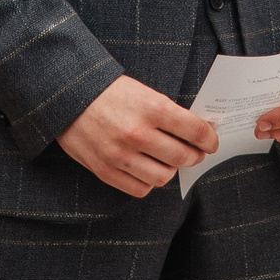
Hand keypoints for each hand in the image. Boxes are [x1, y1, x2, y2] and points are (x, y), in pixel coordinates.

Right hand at [58, 74, 218, 197]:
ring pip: (164, 176)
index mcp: (152, 107)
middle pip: (183, 156)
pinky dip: (149, 182)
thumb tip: (197, 130)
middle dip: (195, 155)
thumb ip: (168, 112)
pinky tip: (148, 169)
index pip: (196, 130)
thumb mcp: (143, 91)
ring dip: (172, 169)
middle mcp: (138, 133)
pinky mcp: (105, 171)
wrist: (67, 96)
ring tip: (170, 160)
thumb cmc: (109, 91)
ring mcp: (120, 155)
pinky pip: (140, 188)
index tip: (211, 141)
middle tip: (195, 152)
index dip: (210, 138)